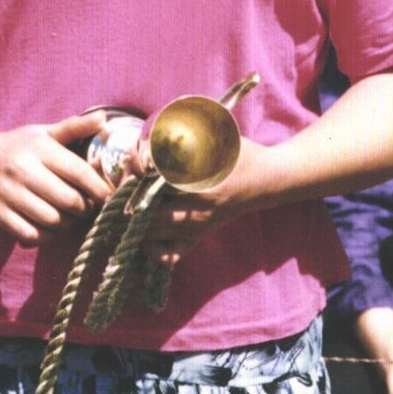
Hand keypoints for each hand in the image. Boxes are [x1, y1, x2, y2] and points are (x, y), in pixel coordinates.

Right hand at [0, 112, 111, 244]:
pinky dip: (47, 236)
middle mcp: (23, 169)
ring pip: (52, 220)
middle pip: (69, 200)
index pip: (79, 171)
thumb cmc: (14, 146)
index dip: (99, 188)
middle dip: (86, 208)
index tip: (109, 196)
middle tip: (89, 208)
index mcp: (39, 147)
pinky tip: (51, 228)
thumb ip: (74, 128)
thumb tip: (104, 118)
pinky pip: (31, 234)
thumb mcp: (42, 132)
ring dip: (68, 224)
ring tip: (71, 218)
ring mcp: (9, 193)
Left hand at [139, 136, 272, 266]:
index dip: (140, 167)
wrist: (265, 181)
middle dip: (131, 195)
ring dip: (136, 218)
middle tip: (128, 182)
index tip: (138, 159)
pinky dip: (152, 249)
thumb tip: (143, 145)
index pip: (157, 181)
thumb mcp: (217, 137)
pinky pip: (169, 256)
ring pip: (152, 233)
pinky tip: (147, 231)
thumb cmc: (237, 154)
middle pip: (148, 210)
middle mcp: (199, 210)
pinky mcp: (197, 239)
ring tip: (132, 201)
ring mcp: (197, 228)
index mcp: (202, 183)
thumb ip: (182, 138)